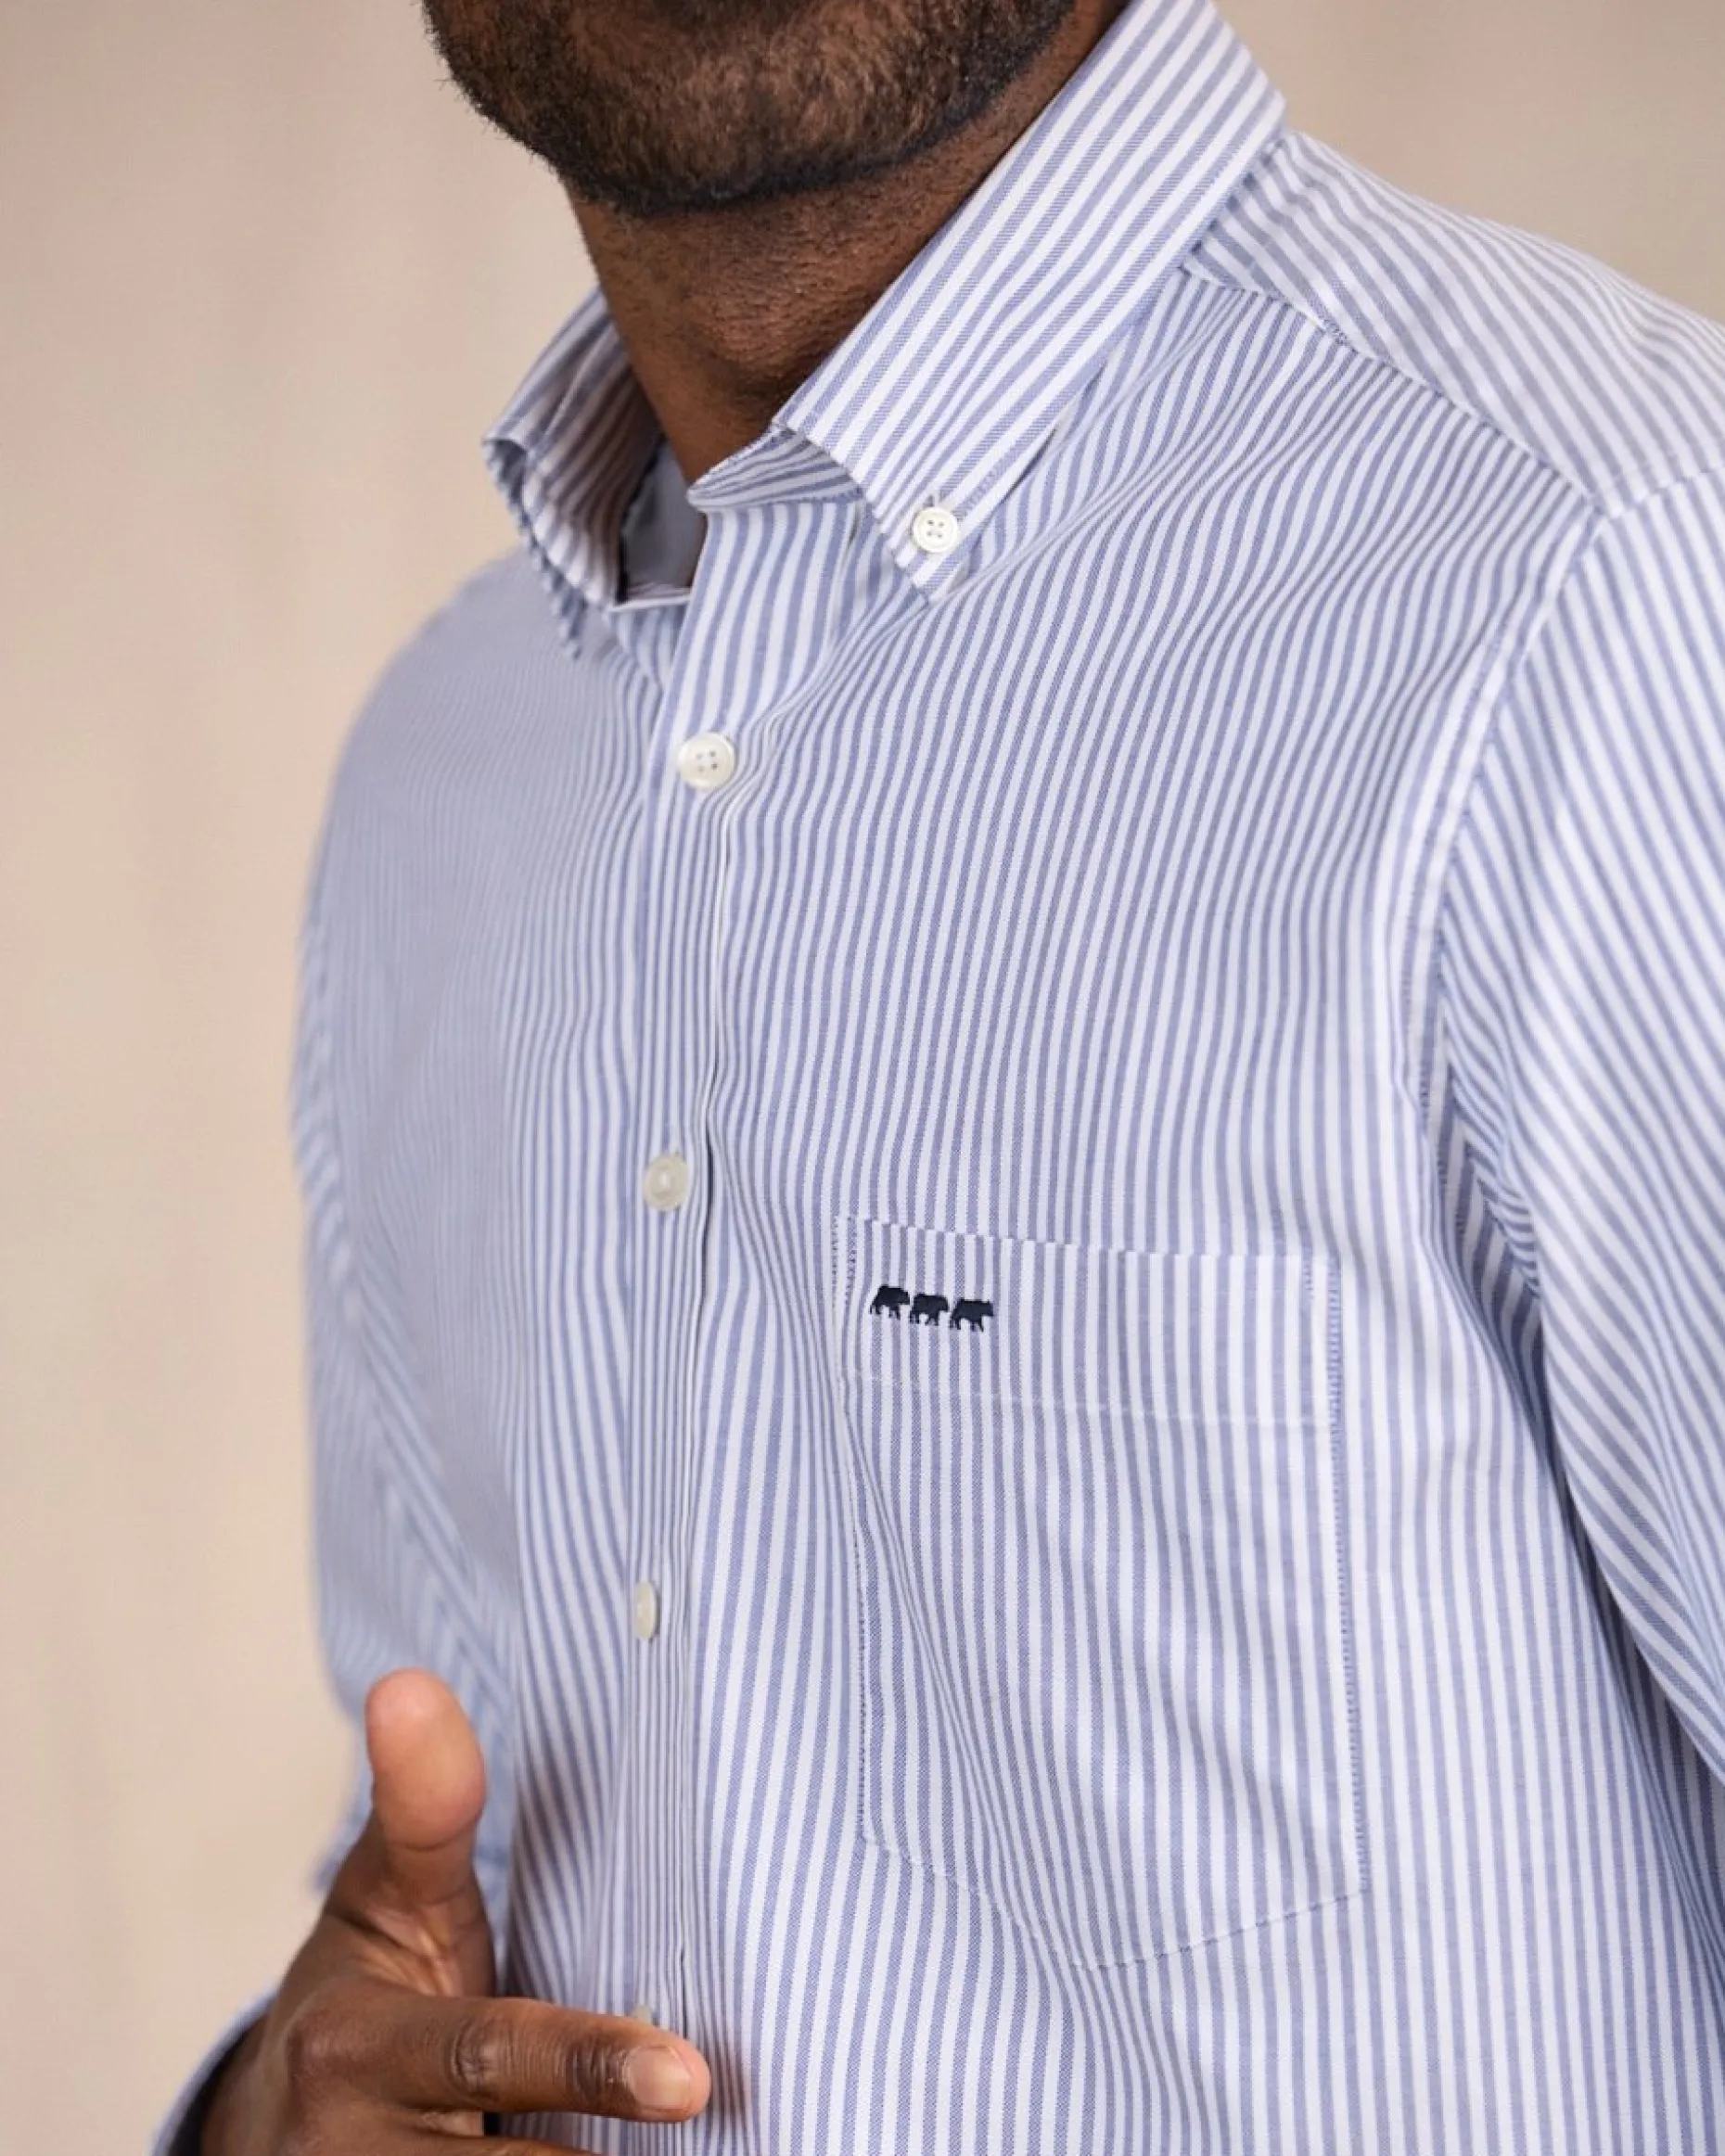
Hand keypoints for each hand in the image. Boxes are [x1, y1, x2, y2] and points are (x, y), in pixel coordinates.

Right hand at [201, 1669, 709, 2154]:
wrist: (273, 2138)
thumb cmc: (370, 1999)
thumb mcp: (386, 1903)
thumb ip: (423, 1807)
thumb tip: (409, 1682)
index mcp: (354, 2050)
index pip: (494, 2053)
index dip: (595, 2065)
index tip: (692, 2076)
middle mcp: (353, 2154)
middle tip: (718, 2115)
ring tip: (727, 2149)